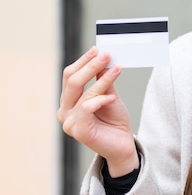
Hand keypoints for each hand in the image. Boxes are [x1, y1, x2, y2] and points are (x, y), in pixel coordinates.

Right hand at [57, 47, 138, 176]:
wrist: (123, 145)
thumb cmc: (114, 121)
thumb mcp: (110, 95)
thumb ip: (103, 80)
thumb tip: (102, 58)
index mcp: (68, 101)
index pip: (70, 76)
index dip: (83, 61)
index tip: (97, 50)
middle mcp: (64, 111)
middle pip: (72, 81)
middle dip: (90, 65)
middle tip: (106, 54)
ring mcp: (69, 122)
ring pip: (83, 93)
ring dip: (102, 79)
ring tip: (117, 69)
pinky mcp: (79, 131)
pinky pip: (87, 107)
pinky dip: (101, 99)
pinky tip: (111, 97)